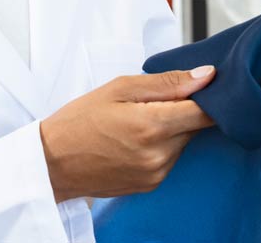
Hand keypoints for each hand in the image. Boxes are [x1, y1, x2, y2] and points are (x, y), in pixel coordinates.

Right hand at [39, 66, 215, 200]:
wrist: (52, 162)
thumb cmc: (80, 120)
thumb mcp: (119, 88)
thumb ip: (167, 82)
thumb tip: (207, 76)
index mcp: (152, 126)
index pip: (206, 113)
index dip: (208, 97)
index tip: (199, 88)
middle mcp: (159, 155)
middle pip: (195, 127)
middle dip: (183, 111)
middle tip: (153, 102)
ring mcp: (156, 173)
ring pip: (183, 143)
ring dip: (172, 130)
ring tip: (138, 122)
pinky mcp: (151, 185)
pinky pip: (170, 159)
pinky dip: (161, 147)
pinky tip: (135, 141)